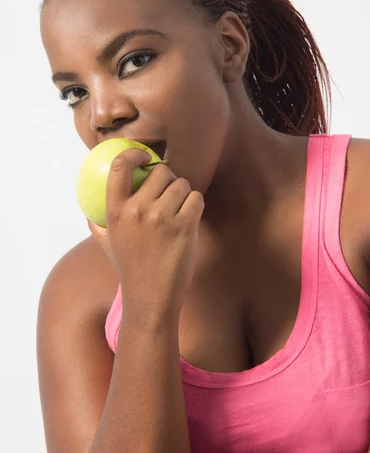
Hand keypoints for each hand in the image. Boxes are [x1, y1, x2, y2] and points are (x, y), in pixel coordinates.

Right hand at [88, 148, 203, 320]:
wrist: (151, 298)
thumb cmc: (130, 269)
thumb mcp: (107, 244)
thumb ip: (98, 223)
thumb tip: (89, 209)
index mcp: (115, 211)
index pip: (120, 167)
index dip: (134, 154)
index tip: (143, 156)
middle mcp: (137, 210)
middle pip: (161, 172)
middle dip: (169, 179)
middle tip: (169, 193)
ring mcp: (161, 217)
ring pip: (182, 184)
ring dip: (184, 194)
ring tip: (179, 211)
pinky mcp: (184, 226)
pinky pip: (196, 198)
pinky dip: (196, 206)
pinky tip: (189, 219)